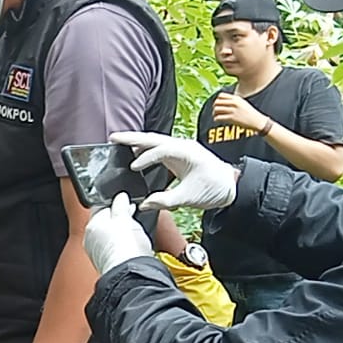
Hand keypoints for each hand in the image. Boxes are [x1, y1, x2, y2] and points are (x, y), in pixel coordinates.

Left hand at [83, 193, 152, 275]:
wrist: (130, 273)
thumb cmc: (125, 246)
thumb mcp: (124, 218)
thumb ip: (120, 205)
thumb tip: (120, 197)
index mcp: (91, 226)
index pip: (100, 209)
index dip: (115, 204)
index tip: (127, 204)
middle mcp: (91, 240)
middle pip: (105, 224)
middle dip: (118, 219)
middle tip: (132, 217)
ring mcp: (98, 253)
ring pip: (110, 237)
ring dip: (121, 232)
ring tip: (134, 232)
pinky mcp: (108, 263)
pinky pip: (115, 249)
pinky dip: (123, 245)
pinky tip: (132, 246)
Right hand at [112, 131, 237, 211]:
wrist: (230, 185)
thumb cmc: (214, 188)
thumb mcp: (190, 197)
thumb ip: (166, 200)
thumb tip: (145, 204)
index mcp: (188, 152)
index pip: (161, 150)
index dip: (146, 158)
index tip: (133, 167)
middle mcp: (183, 146)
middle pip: (154, 138)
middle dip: (133, 138)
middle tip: (113, 138)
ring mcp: (181, 148)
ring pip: (155, 140)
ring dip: (137, 141)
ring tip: (118, 142)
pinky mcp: (178, 154)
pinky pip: (158, 147)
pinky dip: (145, 148)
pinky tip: (134, 153)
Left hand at [211, 92, 268, 133]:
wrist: (257, 121)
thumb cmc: (249, 113)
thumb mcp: (242, 103)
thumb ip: (233, 100)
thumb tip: (221, 100)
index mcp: (236, 98)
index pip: (221, 95)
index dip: (217, 100)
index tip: (218, 105)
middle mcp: (234, 103)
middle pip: (217, 102)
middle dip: (214, 106)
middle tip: (216, 111)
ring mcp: (233, 110)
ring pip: (216, 109)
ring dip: (214, 113)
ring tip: (216, 116)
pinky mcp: (232, 118)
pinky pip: (218, 117)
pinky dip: (216, 119)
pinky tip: (218, 120)